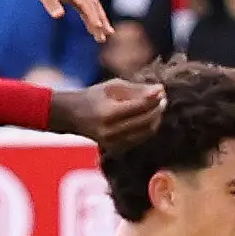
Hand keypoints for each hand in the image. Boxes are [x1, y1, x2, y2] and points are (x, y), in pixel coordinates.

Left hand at [20, 0, 111, 39]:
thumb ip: (49, 1)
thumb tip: (59, 16)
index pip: (86, 3)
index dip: (93, 16)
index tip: (98, 28)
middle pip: (94, 5)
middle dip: (101, 20)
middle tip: (107, 36)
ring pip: (91, 7)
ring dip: (98, 20)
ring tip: (102, 37)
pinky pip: (84, 7)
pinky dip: (89, 17)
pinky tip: (91, 28)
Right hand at [49, 78, 164, 143]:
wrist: (72, 116)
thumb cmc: (93, 96)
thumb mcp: (112, 87)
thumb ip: (136, 89)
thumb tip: (160, 90)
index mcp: (107, 113)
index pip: (139, 106)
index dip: (153, 99)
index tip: (161, 90)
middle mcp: (111, 131)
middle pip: (146, 121)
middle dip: (157, 109)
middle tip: (163, 98)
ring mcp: (114, 143)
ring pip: (146, 132)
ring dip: (156, 119)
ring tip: (157, 107)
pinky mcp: (116, 149)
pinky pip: (140, 139)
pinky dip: (148, 128)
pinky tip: (149, 117)